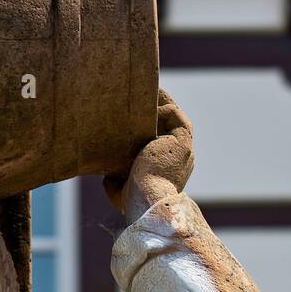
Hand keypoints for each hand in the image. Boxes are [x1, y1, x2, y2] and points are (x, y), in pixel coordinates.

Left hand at [104, 89, 193, 220]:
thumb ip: (116, 182)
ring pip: (175, 119)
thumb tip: (107, 175)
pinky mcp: (182, 141)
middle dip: (157, 111)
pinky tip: (148, 102)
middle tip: (141, 97)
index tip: (135, 117)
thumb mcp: (122, 192)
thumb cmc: (134, 202)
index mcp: (169, 169)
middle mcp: (180, 158)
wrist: (146, 201)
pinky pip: (175, 116)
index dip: (151, 128)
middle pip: (170, 127)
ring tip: (147, 89)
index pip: (163, 142)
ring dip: (163, 102)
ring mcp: (183, 149)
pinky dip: (164, 106)